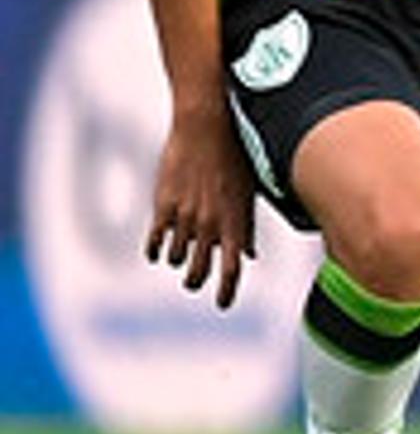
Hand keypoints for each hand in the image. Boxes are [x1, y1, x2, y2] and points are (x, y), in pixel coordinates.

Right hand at [144, 104, 257, 306]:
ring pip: (176, 257)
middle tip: (194, 283)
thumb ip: (246, 227)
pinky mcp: (163, 206)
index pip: (233, 269)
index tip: (223, 305)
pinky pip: (156, 240)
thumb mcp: (249, 192)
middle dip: (196, 281)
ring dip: (177, 260)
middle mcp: (211, 224)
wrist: (208, 128)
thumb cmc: (236, 156)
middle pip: (200, 269)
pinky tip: (156, 252)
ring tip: (178, 257)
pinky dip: (156, 249)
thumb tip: (250, 255)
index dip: (228, 291)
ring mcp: (186, 216)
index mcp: (236, 221)